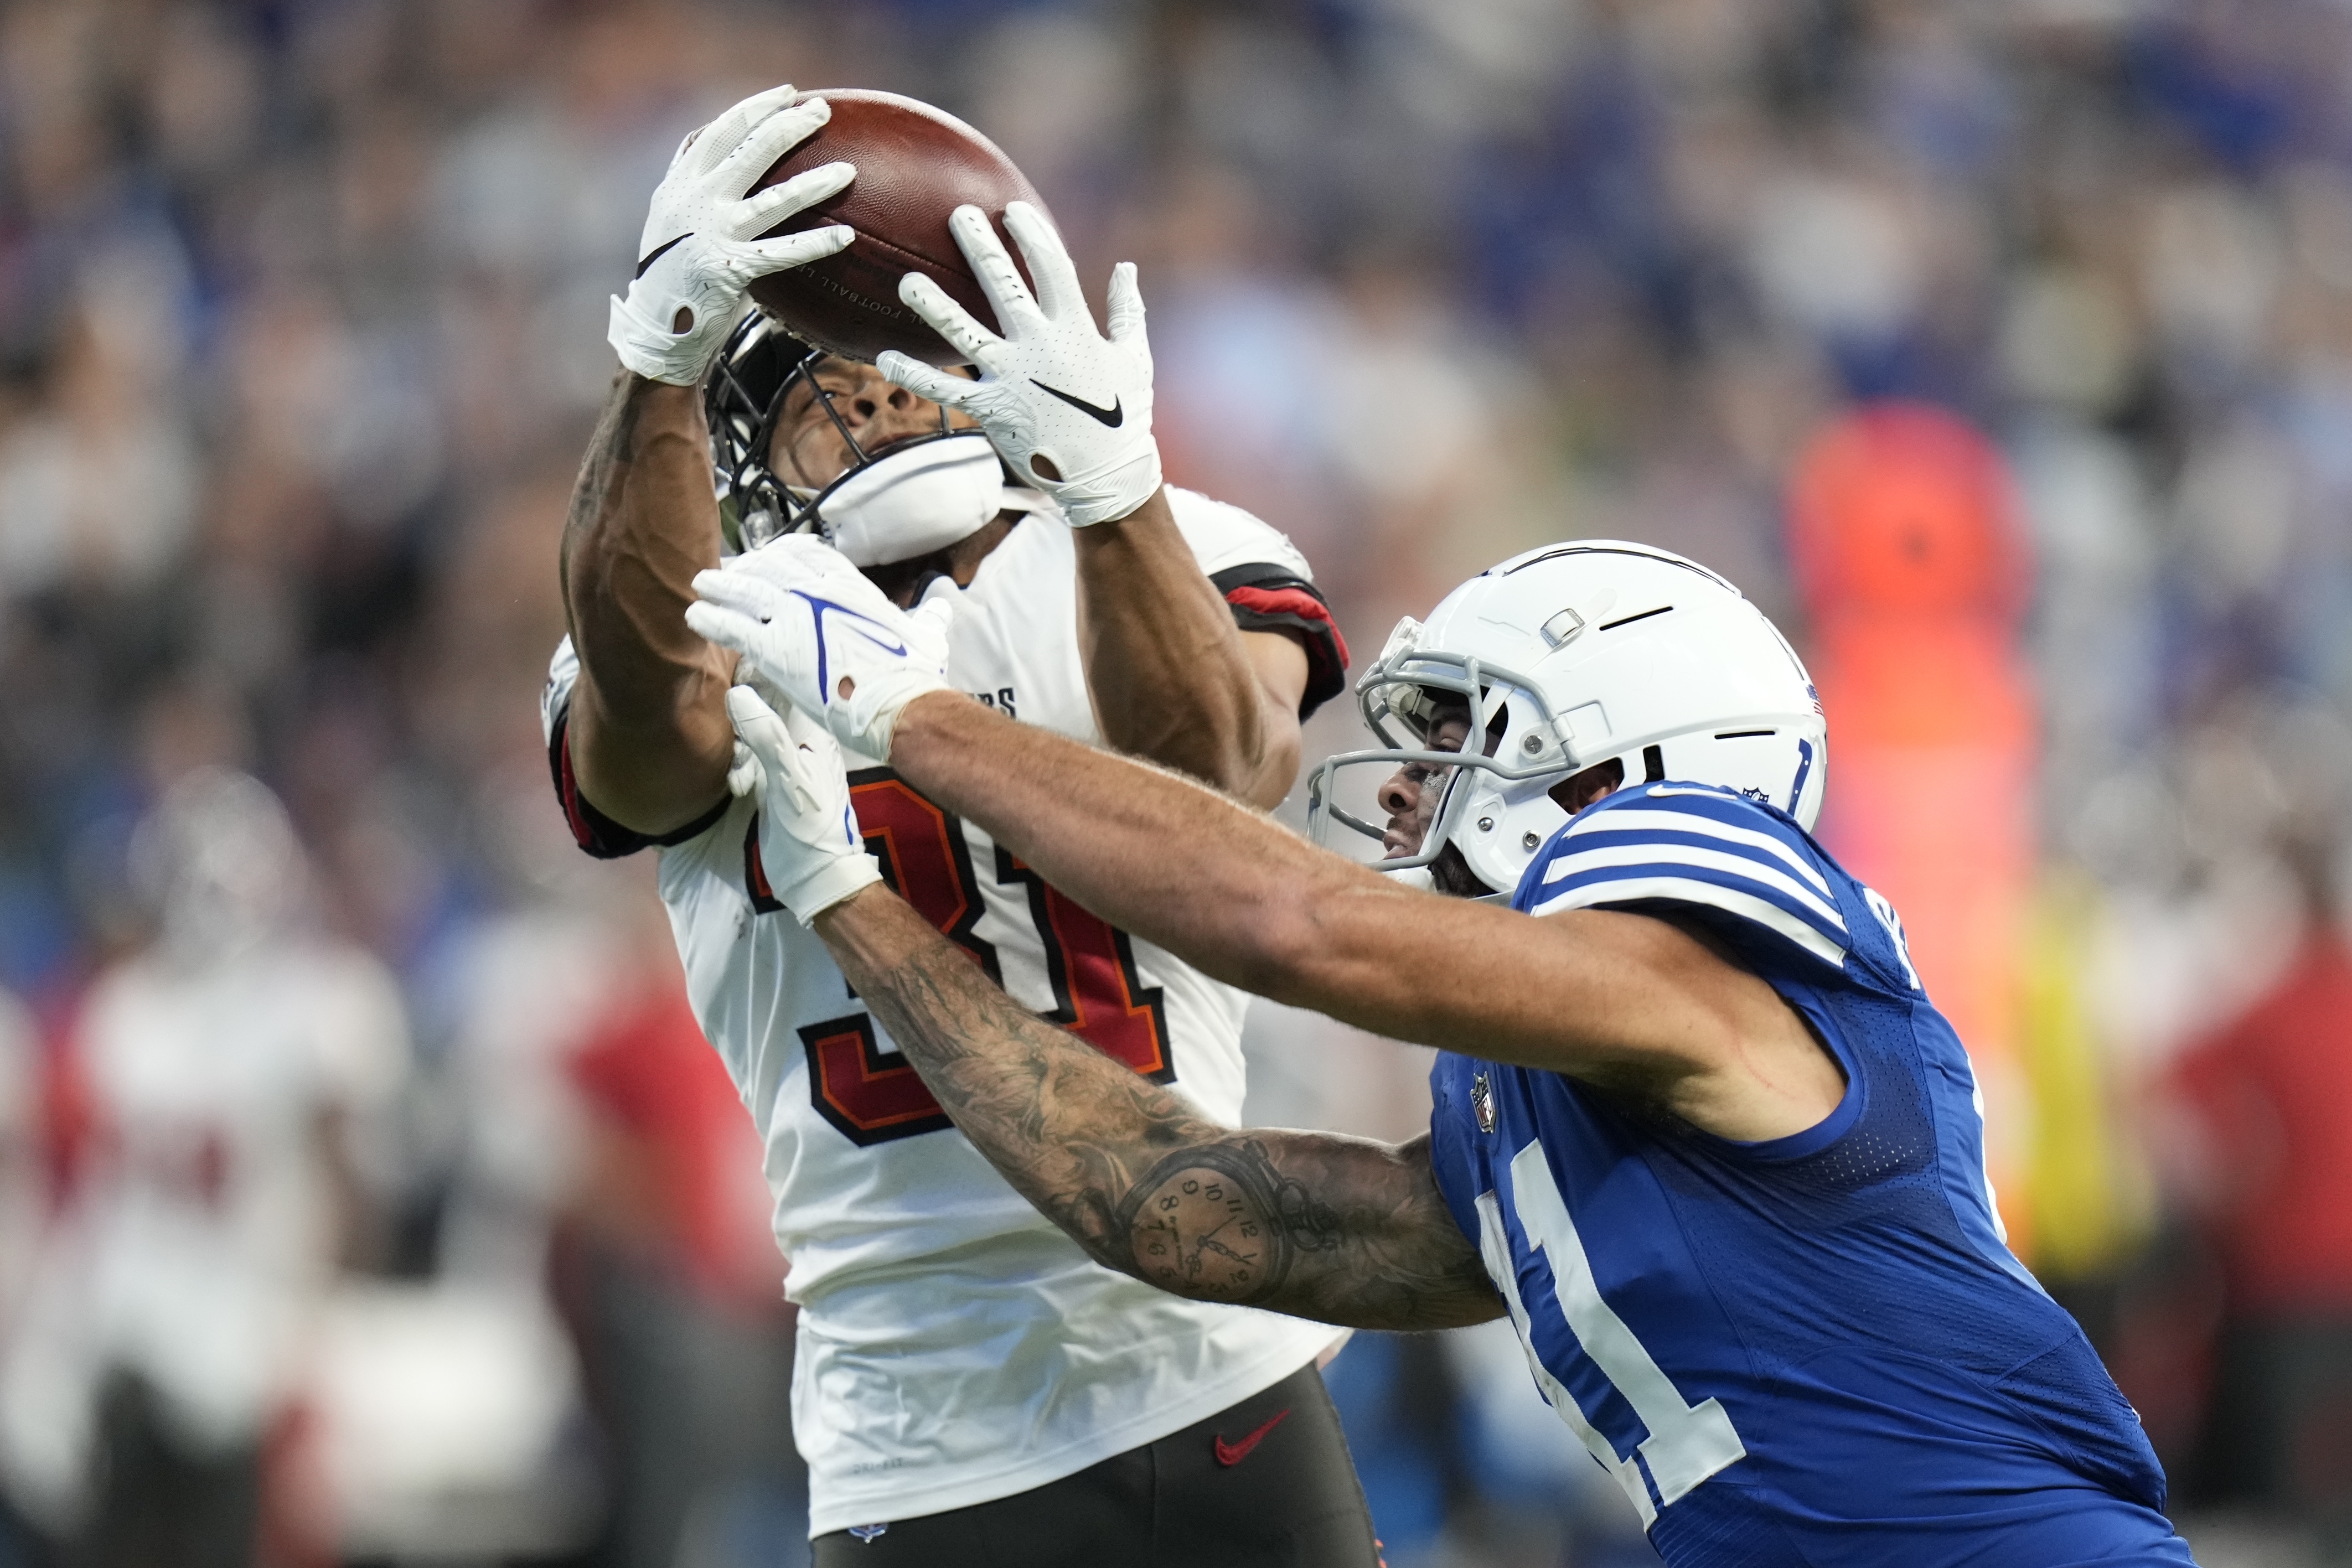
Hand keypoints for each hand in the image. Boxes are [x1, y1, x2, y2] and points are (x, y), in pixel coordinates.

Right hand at [608, 86, 854, 384]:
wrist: (652, 325)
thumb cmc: (669, 271)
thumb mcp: (670, 216)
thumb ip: (691, 182)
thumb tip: (712, 145)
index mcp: (681, 184)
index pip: (721, 132)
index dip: (754, 109)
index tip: (785, 94)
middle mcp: (696, 202)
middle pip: (749, 152)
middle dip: (788, 127)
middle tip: (822, 113)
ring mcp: (713, 234)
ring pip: (773, 201)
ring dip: (814, 184)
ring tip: (848, 171)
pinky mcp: (730, 269)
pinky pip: (782, 254)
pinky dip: (815, 244)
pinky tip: (845, 237)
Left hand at [686, 534, 956, 758]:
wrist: (902, 706)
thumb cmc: (915, 676)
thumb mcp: (927, 635)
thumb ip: (928, 615)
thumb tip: (942, 602)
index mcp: (850, 586)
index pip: (806, 554)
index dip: (780, 553)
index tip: (765, 557)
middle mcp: (819, 592)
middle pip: (769, 567)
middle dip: (744, 568)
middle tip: (726, 573)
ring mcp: (795, 616)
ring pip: (745, 591)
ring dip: (719, 587)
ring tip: (701, 586)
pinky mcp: (777, 649)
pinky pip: (733, 627)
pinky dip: (712, 620)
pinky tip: (696, 617)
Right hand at [724, 687, 880, 924]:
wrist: (816, 880)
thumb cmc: (812, 831)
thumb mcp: (788, 780)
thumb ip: (767, 737)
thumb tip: (738, 693)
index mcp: (813, 736)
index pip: (784, 690)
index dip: (757, 671)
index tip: (726, 656)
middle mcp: (800, 744)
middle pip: (763, 708)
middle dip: (737, 700)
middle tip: (708, 689)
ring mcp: (784, 764)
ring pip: (751, 733)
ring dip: (732, 734)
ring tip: (718, 735)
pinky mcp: (769, 784)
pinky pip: (746, 759)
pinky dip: (733, 762)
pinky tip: (730, 775)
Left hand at [876, 202, 1159, 527]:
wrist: (1106, 477)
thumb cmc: (1124, 416)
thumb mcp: (1135, 358)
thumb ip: (1127, 310)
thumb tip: (1127, 268)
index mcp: (1075, 327)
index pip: (1050, 266)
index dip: (1031, 234)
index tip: (1012, 210)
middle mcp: (1038, 345)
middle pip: (1003, 282)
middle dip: (979, 244)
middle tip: (957, 215)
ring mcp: (1011, 376)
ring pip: (962, 331)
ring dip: (932, 304)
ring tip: (906, 281)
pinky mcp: (991, 408)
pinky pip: (944, 389)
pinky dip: (914, 375)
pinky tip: (885, 358)